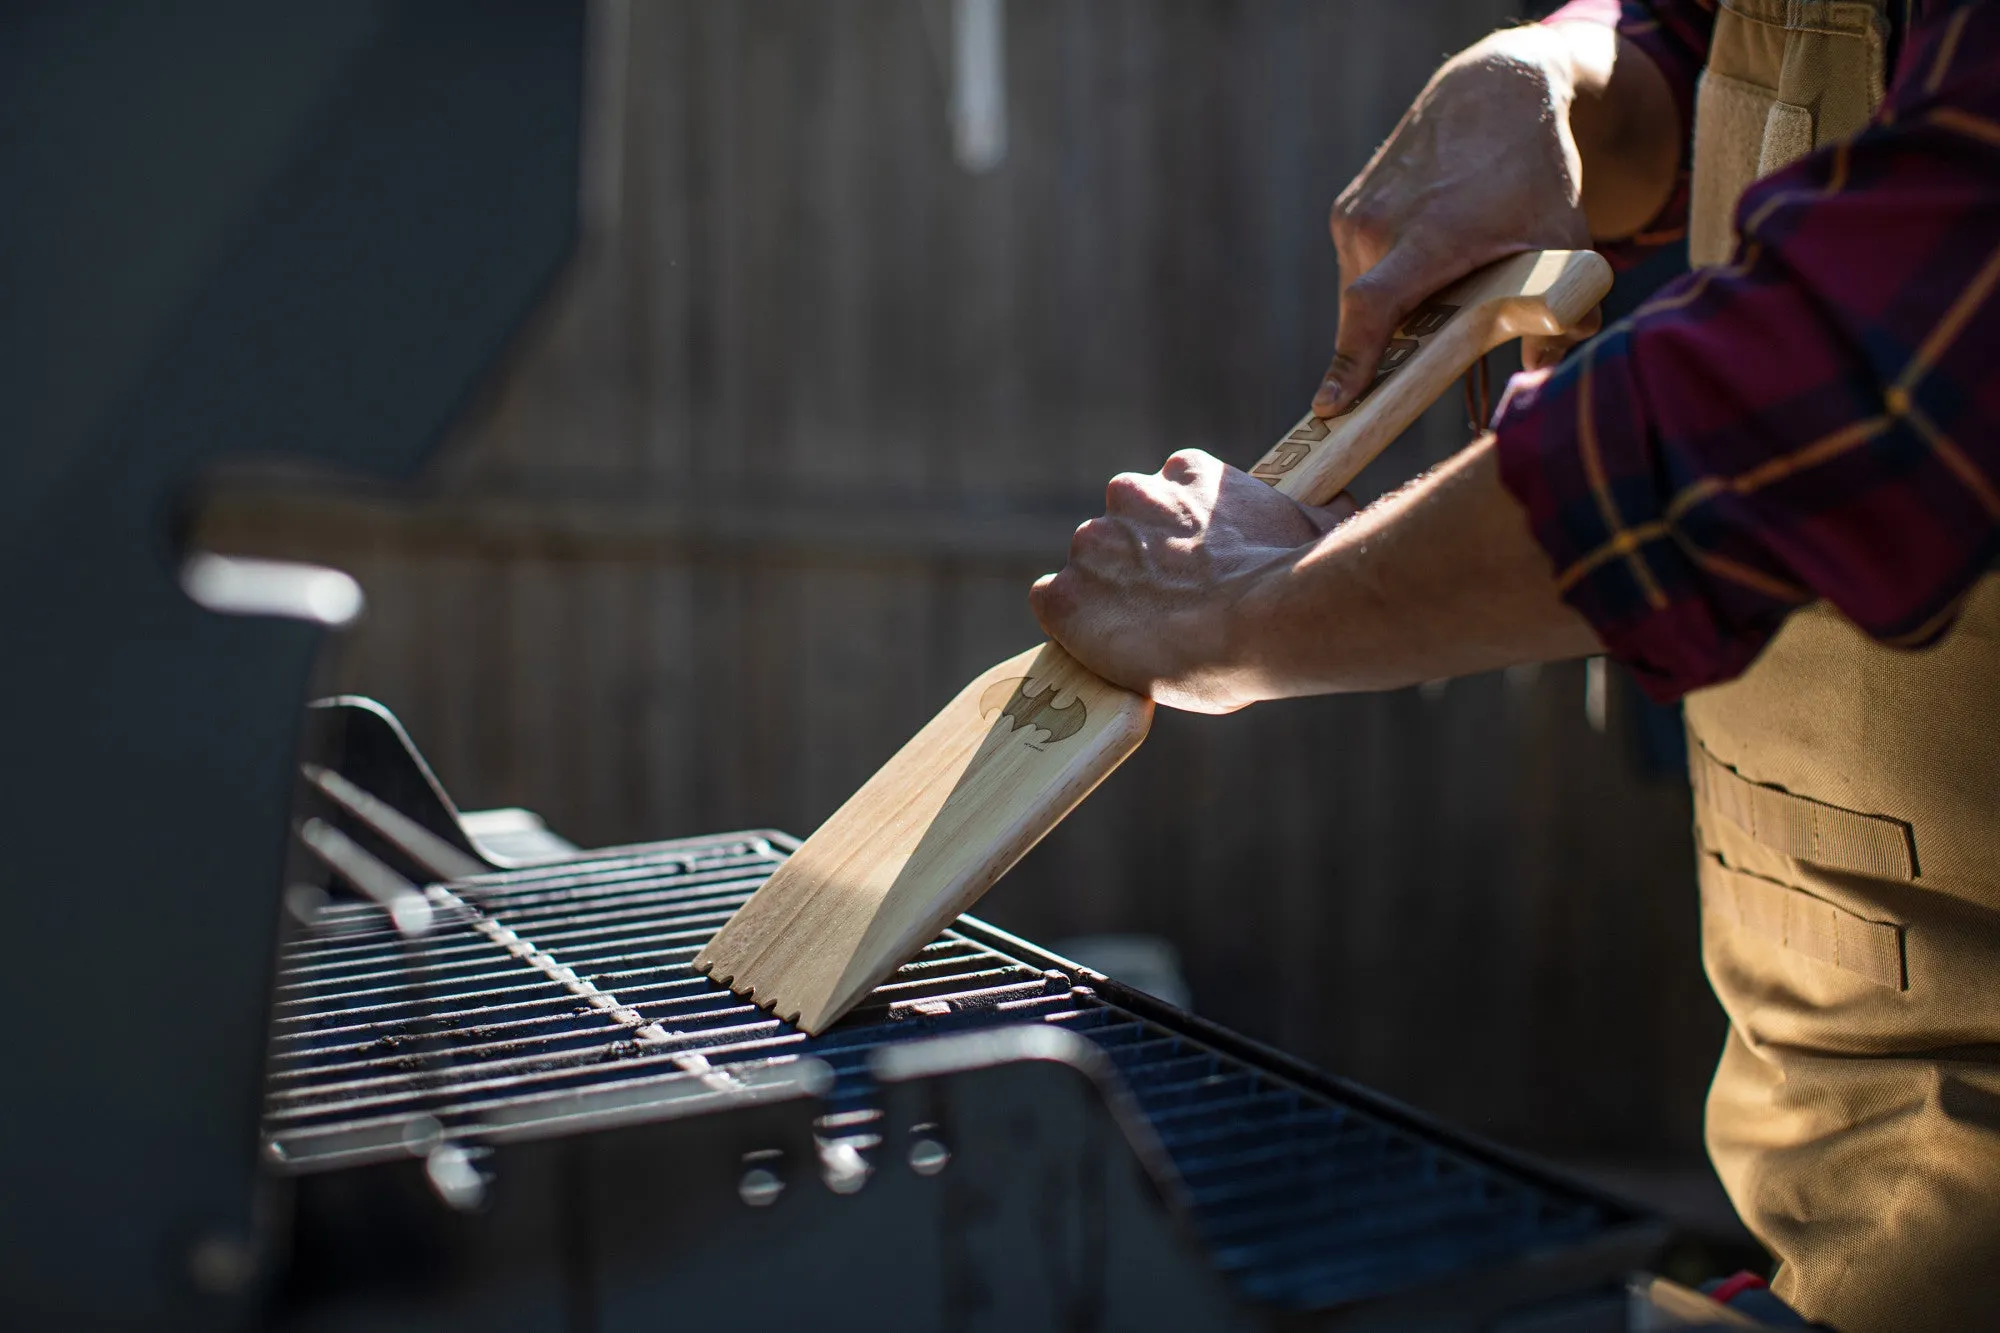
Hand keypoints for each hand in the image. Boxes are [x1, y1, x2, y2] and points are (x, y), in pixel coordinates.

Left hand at [1029, 450, 1355, 712]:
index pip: (1162, 501)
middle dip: (1139, 567)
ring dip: (1108, 598)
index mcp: (1186, 473)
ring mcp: (1093, 545)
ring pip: (1087, 571)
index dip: (1177, 542)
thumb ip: (1297, 512)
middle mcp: (1131, 495)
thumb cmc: (1300, 578)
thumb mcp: (1313, 523)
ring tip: (1149, 637)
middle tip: (1171, 609)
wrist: (1271, 622)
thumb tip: (1329, 508)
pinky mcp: (1066, 597)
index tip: (1194, 571)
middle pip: (1119, 532)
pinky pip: (1052, 606)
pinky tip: (1106, 648)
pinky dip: (1072, 627)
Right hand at [1312, 22, 1680, 416]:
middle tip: (1437, 349)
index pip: (1373, 308)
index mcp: (1426, 235)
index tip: (1330, 406)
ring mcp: (1354, 215)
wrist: (1492, 93)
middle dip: (1399, 345)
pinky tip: (1431, 256)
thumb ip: (1562, 311)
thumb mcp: (1564, 240)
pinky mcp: (1346, 209)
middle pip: (1373, 319)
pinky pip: (1360, 270)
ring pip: (1363, 296)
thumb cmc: (1531, 170)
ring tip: (1444, 284)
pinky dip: (1389, 279)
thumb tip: (1543, 369)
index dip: (1351, 362)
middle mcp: (1377, 225)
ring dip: (1396, 310)